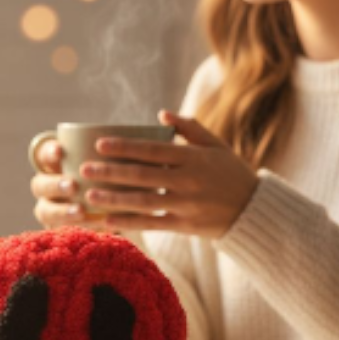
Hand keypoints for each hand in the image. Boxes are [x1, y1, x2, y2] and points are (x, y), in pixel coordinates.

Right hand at [30, 139, 108, 230]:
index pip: (44, 154)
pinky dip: (77, 229)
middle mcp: (46, 187)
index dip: (50, 153)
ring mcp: (50, 210)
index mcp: (54, 165)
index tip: (62, 150)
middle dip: (54, 185)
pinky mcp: (60, 230)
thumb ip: (112, 153)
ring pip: (46, 211)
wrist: (112, 207)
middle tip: (72, 185)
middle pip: (40, 185)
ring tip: (80, 211)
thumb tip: (136, 134)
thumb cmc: (110, 176)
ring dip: (62, 211)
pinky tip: (93, 227)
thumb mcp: (109, 163)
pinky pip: (61, 231)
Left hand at [80, 111, 258, 238]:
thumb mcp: (216, 145)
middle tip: (84, 169)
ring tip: (90, 195)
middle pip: (143, 176)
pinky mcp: (186, 225)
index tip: (100, 144)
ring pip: (144, 202)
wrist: (254, 209)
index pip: (153, 150)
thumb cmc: (231, 172)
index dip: (125, 147)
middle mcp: (188, 180)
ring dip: (114, 199)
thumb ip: (189, 128)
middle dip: (111, 172)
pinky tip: (107, 221)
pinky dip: (130, 223)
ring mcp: (186, 205)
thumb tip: (161, 114)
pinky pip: (153, 224)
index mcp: (193, 157)